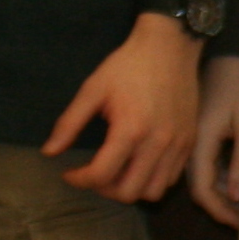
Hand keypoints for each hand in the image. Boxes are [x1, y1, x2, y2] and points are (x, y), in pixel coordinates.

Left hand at [42, 14, 203, 202]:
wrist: (170, 46)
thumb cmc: (128, 65)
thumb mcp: (93, 89)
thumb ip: (69, 123)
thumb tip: (49, 151)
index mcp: (130, 130)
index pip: (101, 175)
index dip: (79, 179)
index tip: (69, 172)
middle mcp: (157, 143)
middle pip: (128, 192)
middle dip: (104, 189)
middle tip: (93, 173)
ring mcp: (177, 145)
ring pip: (153, 192)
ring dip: (131, 188)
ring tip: (118, 171)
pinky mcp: (189, 141)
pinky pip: (171, 178)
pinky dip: (152, 179)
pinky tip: (139, 163)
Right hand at [190, 55, 238, 227]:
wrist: (225, 50)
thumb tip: (238, 197)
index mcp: (199, 141)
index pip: (203, 190)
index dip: (220, 211)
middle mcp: (189, 144)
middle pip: (199, 187)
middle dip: (221, 207)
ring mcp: (192, 137)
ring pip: (202, 176)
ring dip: (221, 193)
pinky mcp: (199, 131)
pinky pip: (205, 163)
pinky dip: (220, 177)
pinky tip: (237, 183)